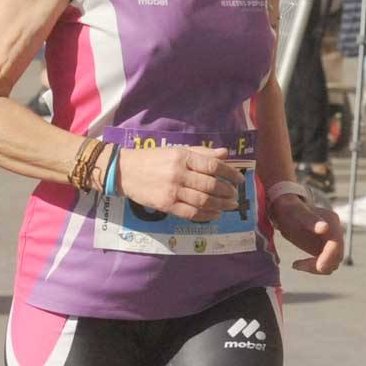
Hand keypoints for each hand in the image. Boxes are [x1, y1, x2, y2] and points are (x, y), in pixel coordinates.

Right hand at [115, 146, 244, 221]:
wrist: (125, 171)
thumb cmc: (154, 159)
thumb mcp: (177, 150)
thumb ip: (202, 153)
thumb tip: (225, 154)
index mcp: (183, 157)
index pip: (213, 166)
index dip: (229, 174)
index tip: (239, 179)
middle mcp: (179, 173)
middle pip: (210, 185)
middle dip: (227, 192)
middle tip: (235, 195)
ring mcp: (172, 191)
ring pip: (202, 201)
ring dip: (220, 205)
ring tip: (229, 206)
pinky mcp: (165, 205)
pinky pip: (190, 213)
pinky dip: (205, 215)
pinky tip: (214, 215)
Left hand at [270, 195, 343, 274]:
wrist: (287, 212)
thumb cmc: (290, 210)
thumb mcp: (296, 214)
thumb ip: (310, 220)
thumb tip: (325, 228)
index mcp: (331, 220)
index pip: (336, 243)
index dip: (330, 257)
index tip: (318, 267)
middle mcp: (335, 231)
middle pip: (337, 256)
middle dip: (321, 265)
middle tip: (297, 265)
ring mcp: (332, 241)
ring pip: (333, 263)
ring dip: (316, 268)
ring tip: (296, 264)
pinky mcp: (325, 250)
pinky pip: (325, 265)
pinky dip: (313, 268)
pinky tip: (297, 264)